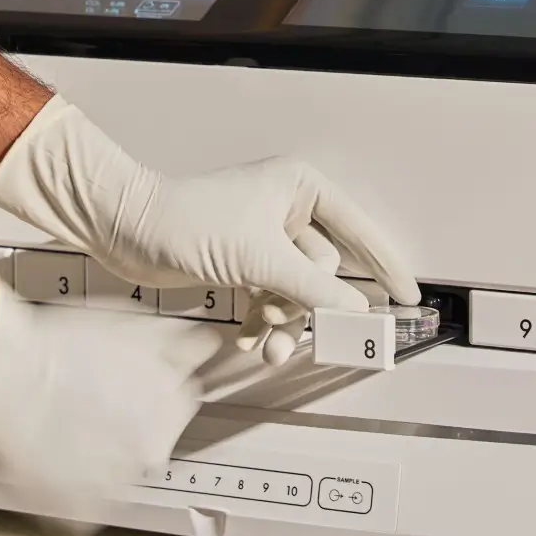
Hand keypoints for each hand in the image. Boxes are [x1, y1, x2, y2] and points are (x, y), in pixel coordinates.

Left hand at [0, 98, 418, 361]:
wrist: (127, 230)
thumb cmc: (186, 221)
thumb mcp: (260, 258)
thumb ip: (313, 287)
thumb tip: (352, 310)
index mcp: (300, 189)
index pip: (359, 230)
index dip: (385, 265)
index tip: (408, 296)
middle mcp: (286, 210)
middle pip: (325, 271)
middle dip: (313, 307)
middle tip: (317, 337)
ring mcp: (263, 238)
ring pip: (297, 290)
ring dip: (286, 321)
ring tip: (270, 346)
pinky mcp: (241, 261)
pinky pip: (271, 298)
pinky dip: (264, 321)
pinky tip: (252, 339)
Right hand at [0, 275, 219, 521]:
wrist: (2, 374)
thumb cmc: (58, 344)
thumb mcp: (134, 324)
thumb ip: (180, 342)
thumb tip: (207, 347)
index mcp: (172, 405)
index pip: (181, 400)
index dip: (150, 386)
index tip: (127, 382)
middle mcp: (152, 450)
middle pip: (152, 437)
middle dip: (128, 422)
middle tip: (91, 399)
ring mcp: (116, 485)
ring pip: (118, 472)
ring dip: (100, 454)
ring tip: (66, 423)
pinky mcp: (78, 511)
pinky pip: (85, 506)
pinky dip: (72, 488)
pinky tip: (54, 455)